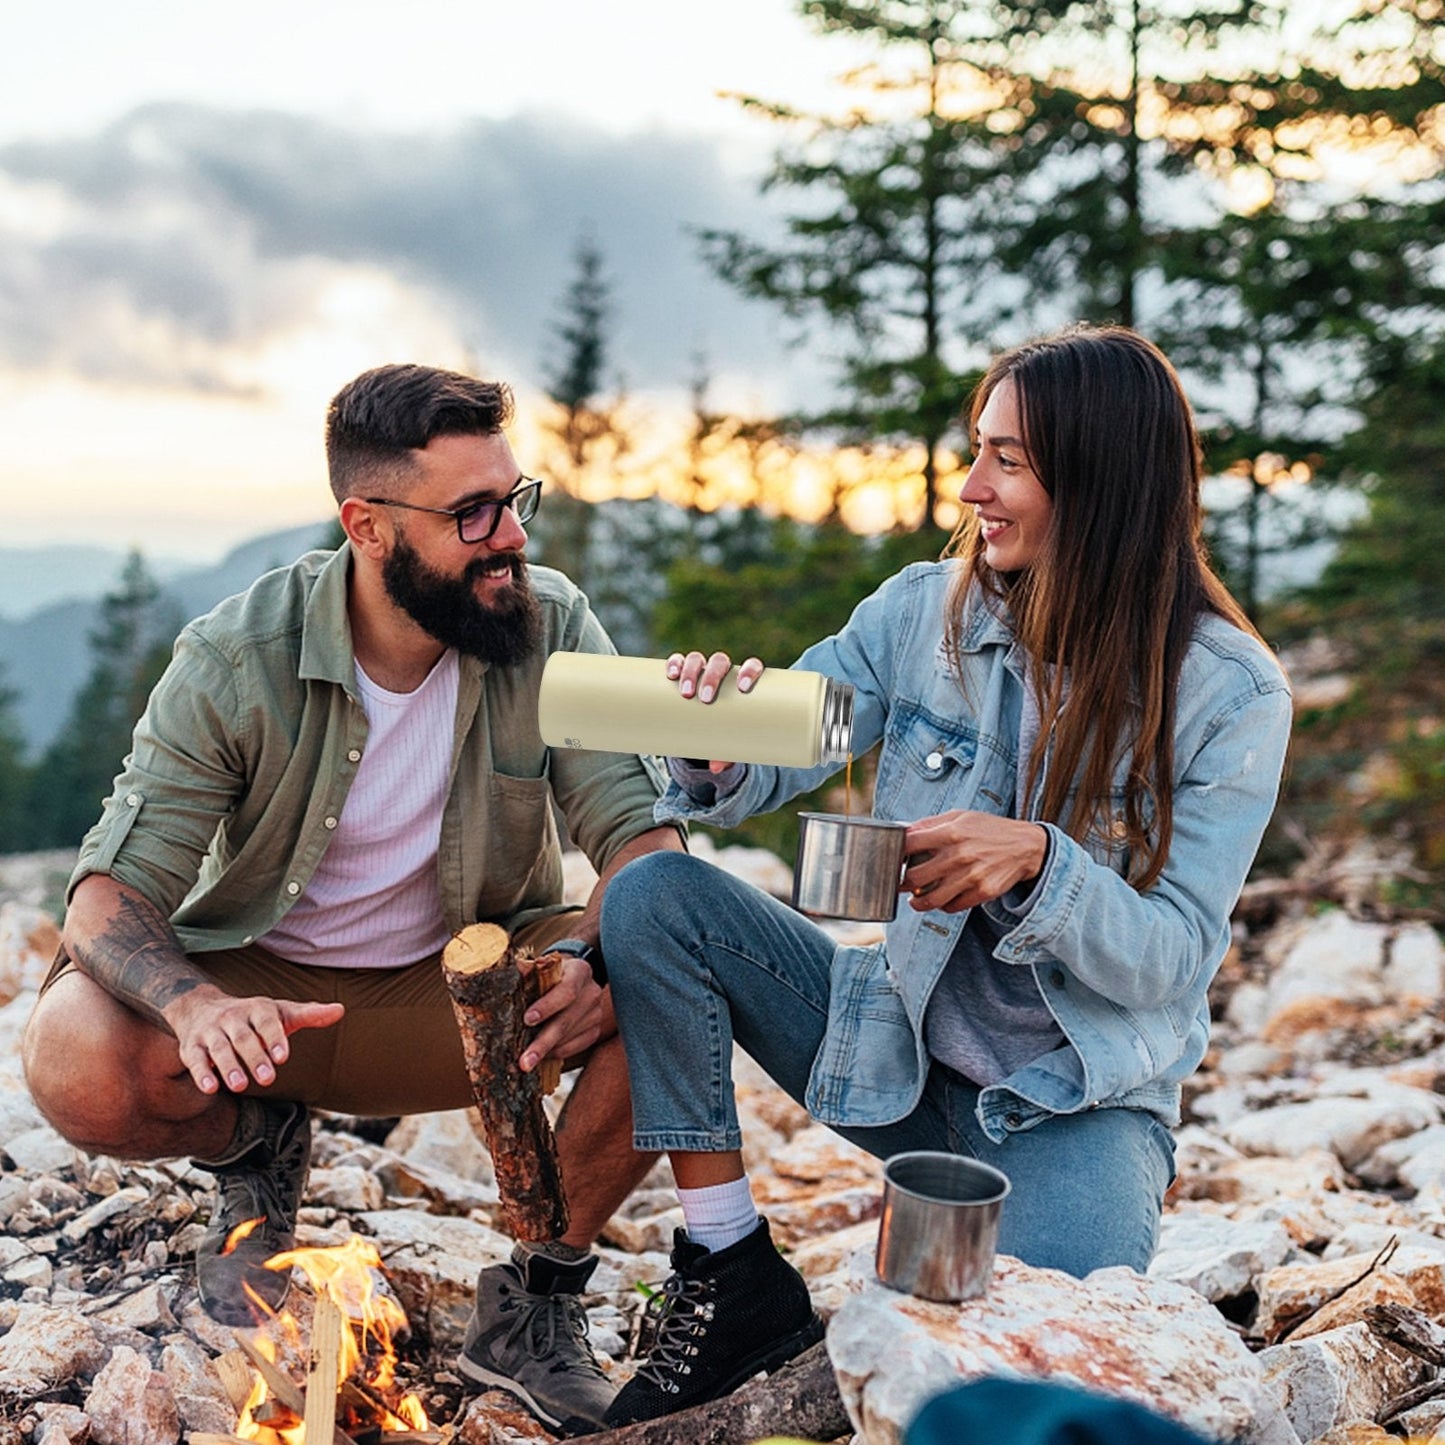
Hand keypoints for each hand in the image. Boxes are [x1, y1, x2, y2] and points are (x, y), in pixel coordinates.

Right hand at [165, 985, 344, 1094]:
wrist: (200, 1008)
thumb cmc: (251, 1017)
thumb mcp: (280, 1012)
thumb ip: (309, 1014)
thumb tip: (341, 1010)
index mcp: (257, 1008)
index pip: (266, 1021)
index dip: (274, 1038)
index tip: (283, 1057)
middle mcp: (232, 1017)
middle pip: (243, 1037)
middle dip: (255, 1057)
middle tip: (268, 1079)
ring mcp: (210, 1032)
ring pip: (219, 1048)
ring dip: (229, 1067)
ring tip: (240, 1086)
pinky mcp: (191, 1047)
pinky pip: (194, 1060)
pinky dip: (201, 1073)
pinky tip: (211, 1088)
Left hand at [519, 954, 613, 1072]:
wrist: (572, 979)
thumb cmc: (551, 974)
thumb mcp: (542, 967)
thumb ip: (530, 970)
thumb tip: (517, 968)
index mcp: (579, 971)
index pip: (566, 991)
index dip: (547, 1006)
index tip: (527, 1019)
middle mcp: (591, 993)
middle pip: (566, 1021)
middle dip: (542, 1043)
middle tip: (525, 1061)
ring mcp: (595, 1013)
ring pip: (568, 1038)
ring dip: (546, 1051)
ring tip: (526, 1061)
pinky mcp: (594, 1030)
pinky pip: (574, 1047)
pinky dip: (555, 1053)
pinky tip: (542, 1055)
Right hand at [665, 650, 764, 772]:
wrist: (706, 723)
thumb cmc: (724, 730)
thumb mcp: (729, 741)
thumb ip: (726, 753)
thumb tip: (716, 768)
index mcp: (741, 681)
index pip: (752, 666)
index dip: (749, 671)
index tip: (743, 688)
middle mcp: (722, 671)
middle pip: (720, 662)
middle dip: (712, 677)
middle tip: (706, 698)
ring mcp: (701, 669)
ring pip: (697, 659)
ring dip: (691, 672)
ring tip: (686, 693)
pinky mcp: (682, 672)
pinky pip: (677, 660)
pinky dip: (674, 663)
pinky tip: (672, 674)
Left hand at [901, 811, 1048, 912]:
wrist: (1025, 847)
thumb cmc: (990, 830)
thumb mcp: (960, 817)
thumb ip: (931, 824)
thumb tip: (905, 832)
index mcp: (951, 832)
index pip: (909, 844)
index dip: (895, 852)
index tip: (892, 858)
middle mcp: (959, 855)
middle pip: (914, 877)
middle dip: (902, 883)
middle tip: (900, 883)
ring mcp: (971, 876)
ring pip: (930, 899)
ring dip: (917, 902)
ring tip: (915, 899)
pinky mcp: (982, 892)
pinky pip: (952, 907)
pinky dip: (943, 906)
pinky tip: (942, 899)